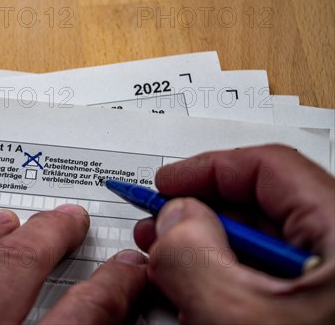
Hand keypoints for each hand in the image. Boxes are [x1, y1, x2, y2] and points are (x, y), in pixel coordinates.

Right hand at [135, 144, 334, 322]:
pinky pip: (266, 278)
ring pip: (259, 246)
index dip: (209, 169)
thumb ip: (194, 255)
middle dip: (199, 215)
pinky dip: (226, 280)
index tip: (168, 183)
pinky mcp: (316, 304)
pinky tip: (201, 295)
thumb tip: (173, 220)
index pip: (270, 167)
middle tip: (160, 228)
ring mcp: (327, 279)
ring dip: (206, 251)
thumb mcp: (239, 314)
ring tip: (170, 267)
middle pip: (260, 206)